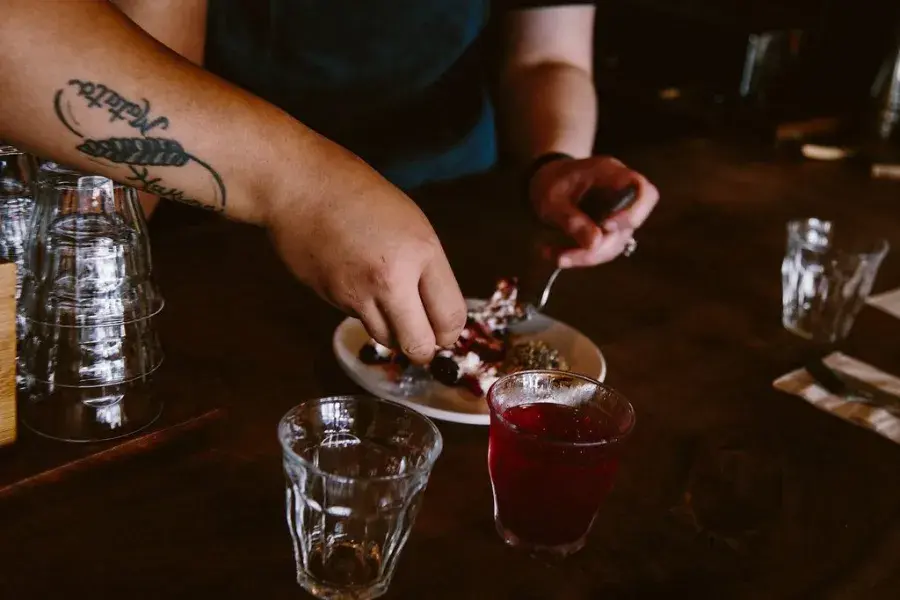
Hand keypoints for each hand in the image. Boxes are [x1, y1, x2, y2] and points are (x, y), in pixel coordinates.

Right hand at [267, 155, 466, 363]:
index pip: (451, 317)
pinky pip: (360, 320)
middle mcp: (392, 278)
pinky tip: (359, 284)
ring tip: (391, 309)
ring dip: (394, 334)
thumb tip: (437, 311)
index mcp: (422, 252)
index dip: (450, 332)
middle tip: (422, 338)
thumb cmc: (359, 195)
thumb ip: (427, 268)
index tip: (444, 331)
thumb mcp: (411, 223)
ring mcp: (358, 293)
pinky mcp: (332, 299)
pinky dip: (365, 312)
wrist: (300, 186)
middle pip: (419, 346)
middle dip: (424, 349)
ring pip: (387, 341)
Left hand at [529, 155, 658, 267]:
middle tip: (564, 257)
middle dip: (598, 247)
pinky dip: (583, 256)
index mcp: (611, 174)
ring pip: (616, 243)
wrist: (548, 181)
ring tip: (556, 258)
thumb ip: (570, 218)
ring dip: (588, 257)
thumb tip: (594, 243)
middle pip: (628, 226)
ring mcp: (619, 213)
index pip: (644, 191)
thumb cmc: (551, 182)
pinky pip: (604, 249)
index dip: (633, 213)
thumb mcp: (551, 199)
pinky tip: (557, 256)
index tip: (607, 227)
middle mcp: (622, 194)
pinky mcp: (610, 230)